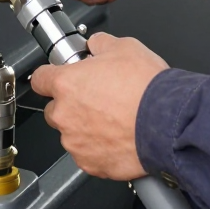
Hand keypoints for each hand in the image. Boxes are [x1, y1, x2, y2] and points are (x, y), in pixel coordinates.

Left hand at [30, 32, 167, 179]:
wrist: (169, 123)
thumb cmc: (147, 89)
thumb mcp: (125, 47)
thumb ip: (101, 44)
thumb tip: (96, 45)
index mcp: (67, 84)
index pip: (40, 79)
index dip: (51, 76)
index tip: (59, 77)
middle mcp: (65, 116)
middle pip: (55, 110)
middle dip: (71, 105)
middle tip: (98, 100)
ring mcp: (76, 143)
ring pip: (71, 134)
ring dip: (85, 128)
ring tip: (113, 120)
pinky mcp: (91, 165)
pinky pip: (88, 155)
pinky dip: (99, 149)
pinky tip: (118, 137)